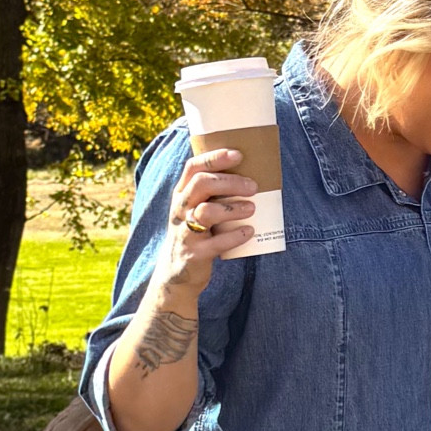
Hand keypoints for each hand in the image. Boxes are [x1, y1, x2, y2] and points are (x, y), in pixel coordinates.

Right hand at [151, 149, 257, 302]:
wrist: (176, 275)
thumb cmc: (195, 236)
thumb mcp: (195, 212)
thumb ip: (212, 196)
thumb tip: (249, 177)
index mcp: (181, 195)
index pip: (193, 168)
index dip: (214, 158)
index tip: (238, 154)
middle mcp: (180, 210)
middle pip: (202, 184)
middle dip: (230, 182)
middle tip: (253, 186)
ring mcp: (185, 232)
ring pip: (206, 211)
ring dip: (233, 207)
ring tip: (252, 208)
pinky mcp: (194, 254)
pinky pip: (215, 243)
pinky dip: (235, 236)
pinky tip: (249, 231)